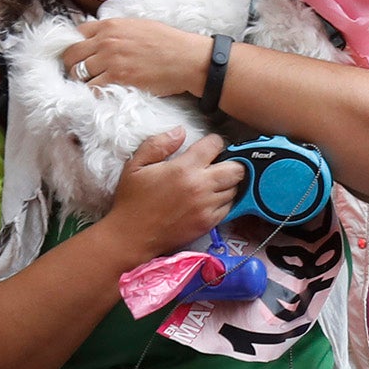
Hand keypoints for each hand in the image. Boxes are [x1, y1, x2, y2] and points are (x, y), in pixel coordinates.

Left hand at [63, 18, 210, 97]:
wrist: (187, 58)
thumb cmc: (169, 42)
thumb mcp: (138, 26)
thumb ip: (116, 30)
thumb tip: (100, 37)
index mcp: (110, 25)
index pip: (75, 34)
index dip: (73, 47)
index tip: (77, 57)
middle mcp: (106, 41)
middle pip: (70, 55)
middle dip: (72, 66)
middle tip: (81, 75)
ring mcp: (110, 60)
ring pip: (78, 74)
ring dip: (83, 82)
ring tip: (94, 85)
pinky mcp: (118, 79)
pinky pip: (92, 89)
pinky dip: (94, 94)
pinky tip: (103, 94)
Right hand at [106, 130, 244, 260]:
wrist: (132, 237)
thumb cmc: (132, 200)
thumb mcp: (136, 165)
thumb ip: (158, 144)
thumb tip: (180, 131)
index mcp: (184, 168)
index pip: (215, 145)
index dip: (213, 142)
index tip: (208, 147)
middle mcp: (200, 186)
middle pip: (236, 168)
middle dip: (231, 162)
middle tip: (218, 164)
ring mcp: (206, 207)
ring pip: (235, 188)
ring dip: (228, 182)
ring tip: (213, 182)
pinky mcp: (208, 223)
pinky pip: (229, 207)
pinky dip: (224, 201)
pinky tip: (211, 199)